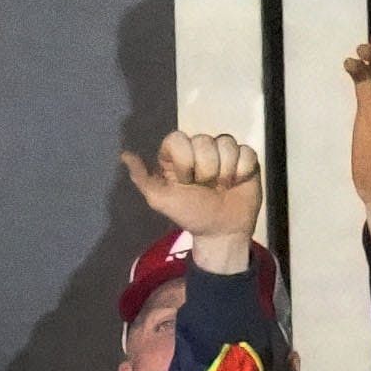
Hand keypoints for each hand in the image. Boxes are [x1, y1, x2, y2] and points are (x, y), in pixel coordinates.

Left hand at [130, 125, 265, 261]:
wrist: (221, 232)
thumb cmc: (191, 215)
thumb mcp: (161, 200)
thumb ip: (143, 179)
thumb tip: (124, 155)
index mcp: (178, 153)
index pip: (179, 138)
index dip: (184, 160)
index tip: (185, 181)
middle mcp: (200, 147)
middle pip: (204, 140)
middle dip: (206, 170)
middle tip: (206, 188)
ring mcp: (224, 151)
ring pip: (227, 143)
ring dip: (225, 172)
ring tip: (222, 187)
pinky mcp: (245, 158)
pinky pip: (246, 152)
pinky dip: (242, 171)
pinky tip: (237, 183)